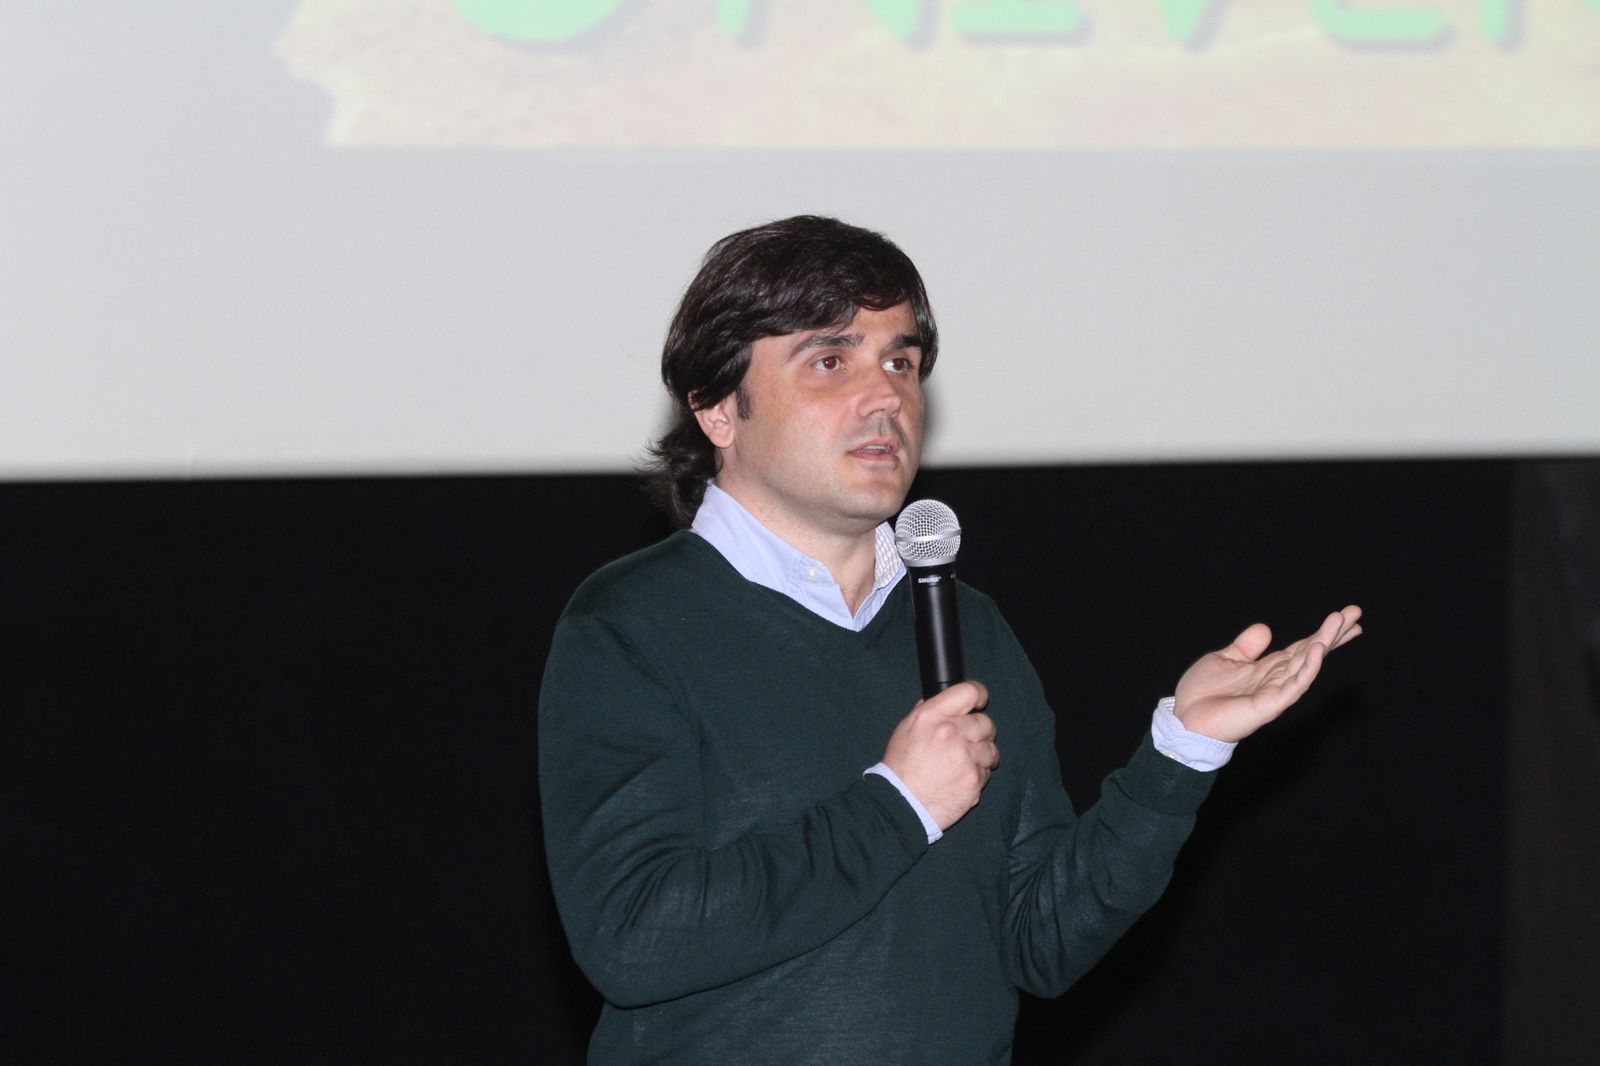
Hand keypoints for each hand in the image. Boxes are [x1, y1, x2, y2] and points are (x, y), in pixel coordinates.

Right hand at [882, 681, 996, 830]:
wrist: (901, 804)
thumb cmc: (901, 766)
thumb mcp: (907, 729)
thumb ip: (929, 712)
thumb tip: (948, 704)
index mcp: (931, 716)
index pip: (968, 692)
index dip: (978, 695)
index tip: (979, 702)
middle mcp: (950, 732)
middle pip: (985, 722)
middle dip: (980, 731)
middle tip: (967, 742)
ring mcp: (965, 757)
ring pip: (991, 749)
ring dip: (981, 755)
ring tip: (963, 763)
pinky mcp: (974, 780)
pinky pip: (987, 772)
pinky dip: (977, 775)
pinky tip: (960, 779)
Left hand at [1174, 605, 1362, 742]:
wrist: (1185, 720)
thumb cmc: (1202, 695)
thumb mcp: (1224, 660)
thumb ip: (1246, 647)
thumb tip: (1265, 629)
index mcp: (1268, 668)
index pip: (1303, 646)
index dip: (1323, 632)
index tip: (1345, 616)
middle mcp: (1277, 678)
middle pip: (1312, 651)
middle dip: (1334, 632)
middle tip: (1356, 612)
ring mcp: (1277, 692)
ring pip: (1308, 664)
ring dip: (1325, 642)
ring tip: (1341, 621)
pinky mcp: (1270, 704)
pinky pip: (1295, 684)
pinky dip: (1308, 668)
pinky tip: (1318, 650)